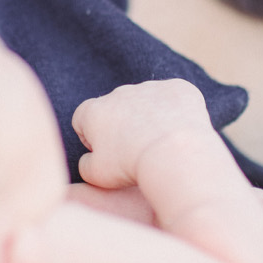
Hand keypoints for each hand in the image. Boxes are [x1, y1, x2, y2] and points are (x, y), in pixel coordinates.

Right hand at [72, 80, 211, 188]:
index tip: (108, 154)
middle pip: (115, 108)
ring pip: (146, 102)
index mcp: (93, 111)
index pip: (83, 121)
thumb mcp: (96, 175)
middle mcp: (119, 93)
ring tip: (160, 145)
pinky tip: (180, 132)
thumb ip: (85, 165)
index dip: (92, 139)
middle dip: (122, 126)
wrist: (175, 153)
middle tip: (135, 151)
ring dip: (150, 118)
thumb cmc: (131, 164)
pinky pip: (174, 99)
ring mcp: (149, 87)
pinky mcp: (177, 86)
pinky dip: (176, 112)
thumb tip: (88, 159)